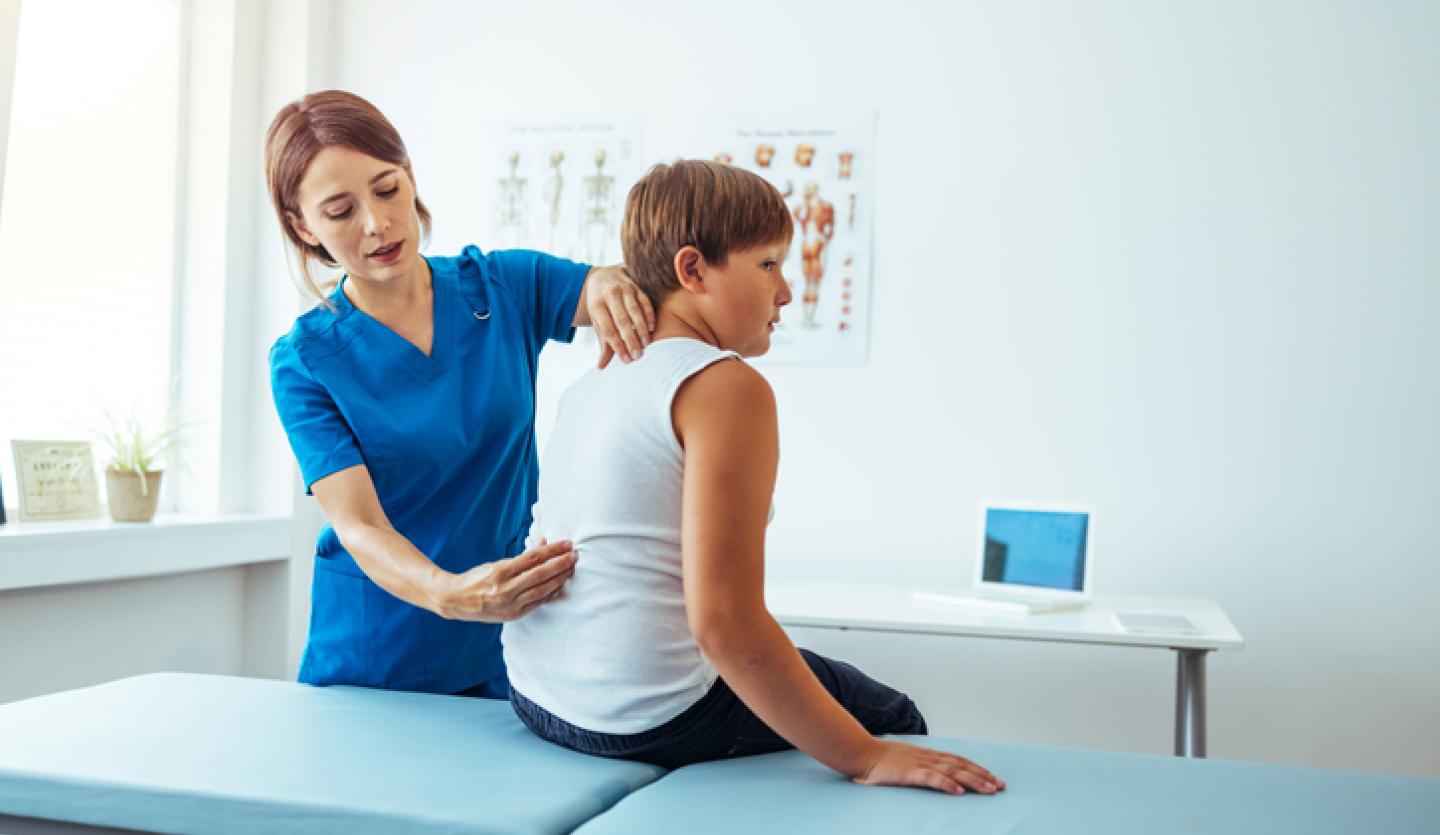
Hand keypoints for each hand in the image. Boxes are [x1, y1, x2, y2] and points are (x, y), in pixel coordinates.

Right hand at [434, 538, 576, 621]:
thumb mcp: (496, 564)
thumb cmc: (477, 578)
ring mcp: (510, 604)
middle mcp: (506, 589)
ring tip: (571, 569)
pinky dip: (550, 593)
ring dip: (560, 579)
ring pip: (542, 590)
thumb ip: (521, 557)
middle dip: (561, 564)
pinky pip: (537, 603)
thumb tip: (544, 544)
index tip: (566, 544)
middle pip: (541, 574)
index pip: (533, 558)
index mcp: (500, 572)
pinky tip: (559, 585)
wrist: (456, 601)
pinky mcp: (513, 615)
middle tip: (575, 555)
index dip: (553, 550)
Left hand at [585, 265, 654, 367]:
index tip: (626, 360)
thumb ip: (603, 342)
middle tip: (638, 355)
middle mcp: (610, 295)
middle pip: (621, 320)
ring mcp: (624, 289)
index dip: (617, 345)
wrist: (604, 276)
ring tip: (646, 344)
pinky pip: (645, 302)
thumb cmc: (600, 305)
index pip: (608, 329)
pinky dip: (649, 315)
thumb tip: (602, 366)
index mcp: (596, 305)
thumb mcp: (597, 321)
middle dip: (630, 339)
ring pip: (634, 310)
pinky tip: (651, 329)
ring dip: (641, 328)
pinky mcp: (636, 287)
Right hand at [853, 740, 1005, 795]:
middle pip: (962, 765)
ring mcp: (920, 764)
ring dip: (973, 780)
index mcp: (927, 755)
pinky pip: (932, 778)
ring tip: (989, 789)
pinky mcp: (910, 772)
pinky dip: (947, 784)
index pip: (959, 760)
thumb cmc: (881, 760)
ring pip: (953, 771)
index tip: (993, 778)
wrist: (861, 753)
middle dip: (983, 776)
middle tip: (1000, 786)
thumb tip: (932, 776)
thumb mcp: (905, 760)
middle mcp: (928, 757)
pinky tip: (958, 791)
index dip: (977, 768)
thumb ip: (919, 767)